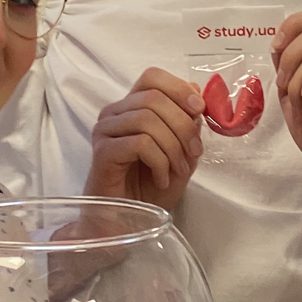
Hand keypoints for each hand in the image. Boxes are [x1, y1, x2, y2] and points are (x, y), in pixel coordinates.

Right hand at [85, 68, 204, 211]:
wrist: (125, 223)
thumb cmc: (149, 190)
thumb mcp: (181, 154)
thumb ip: (188, 126)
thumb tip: (197, 99)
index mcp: (131, 107)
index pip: (152, 77)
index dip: (179, 88)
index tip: (199, 110)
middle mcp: (114, 114)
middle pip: (153, 97)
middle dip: (183, 125)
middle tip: (193, 153)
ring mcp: (105, 131)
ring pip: (147, 119)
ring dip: (173, 147)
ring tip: (177, 170)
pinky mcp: (102, 152)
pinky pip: (140, 143)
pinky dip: (160, 161)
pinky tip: (162, 178)